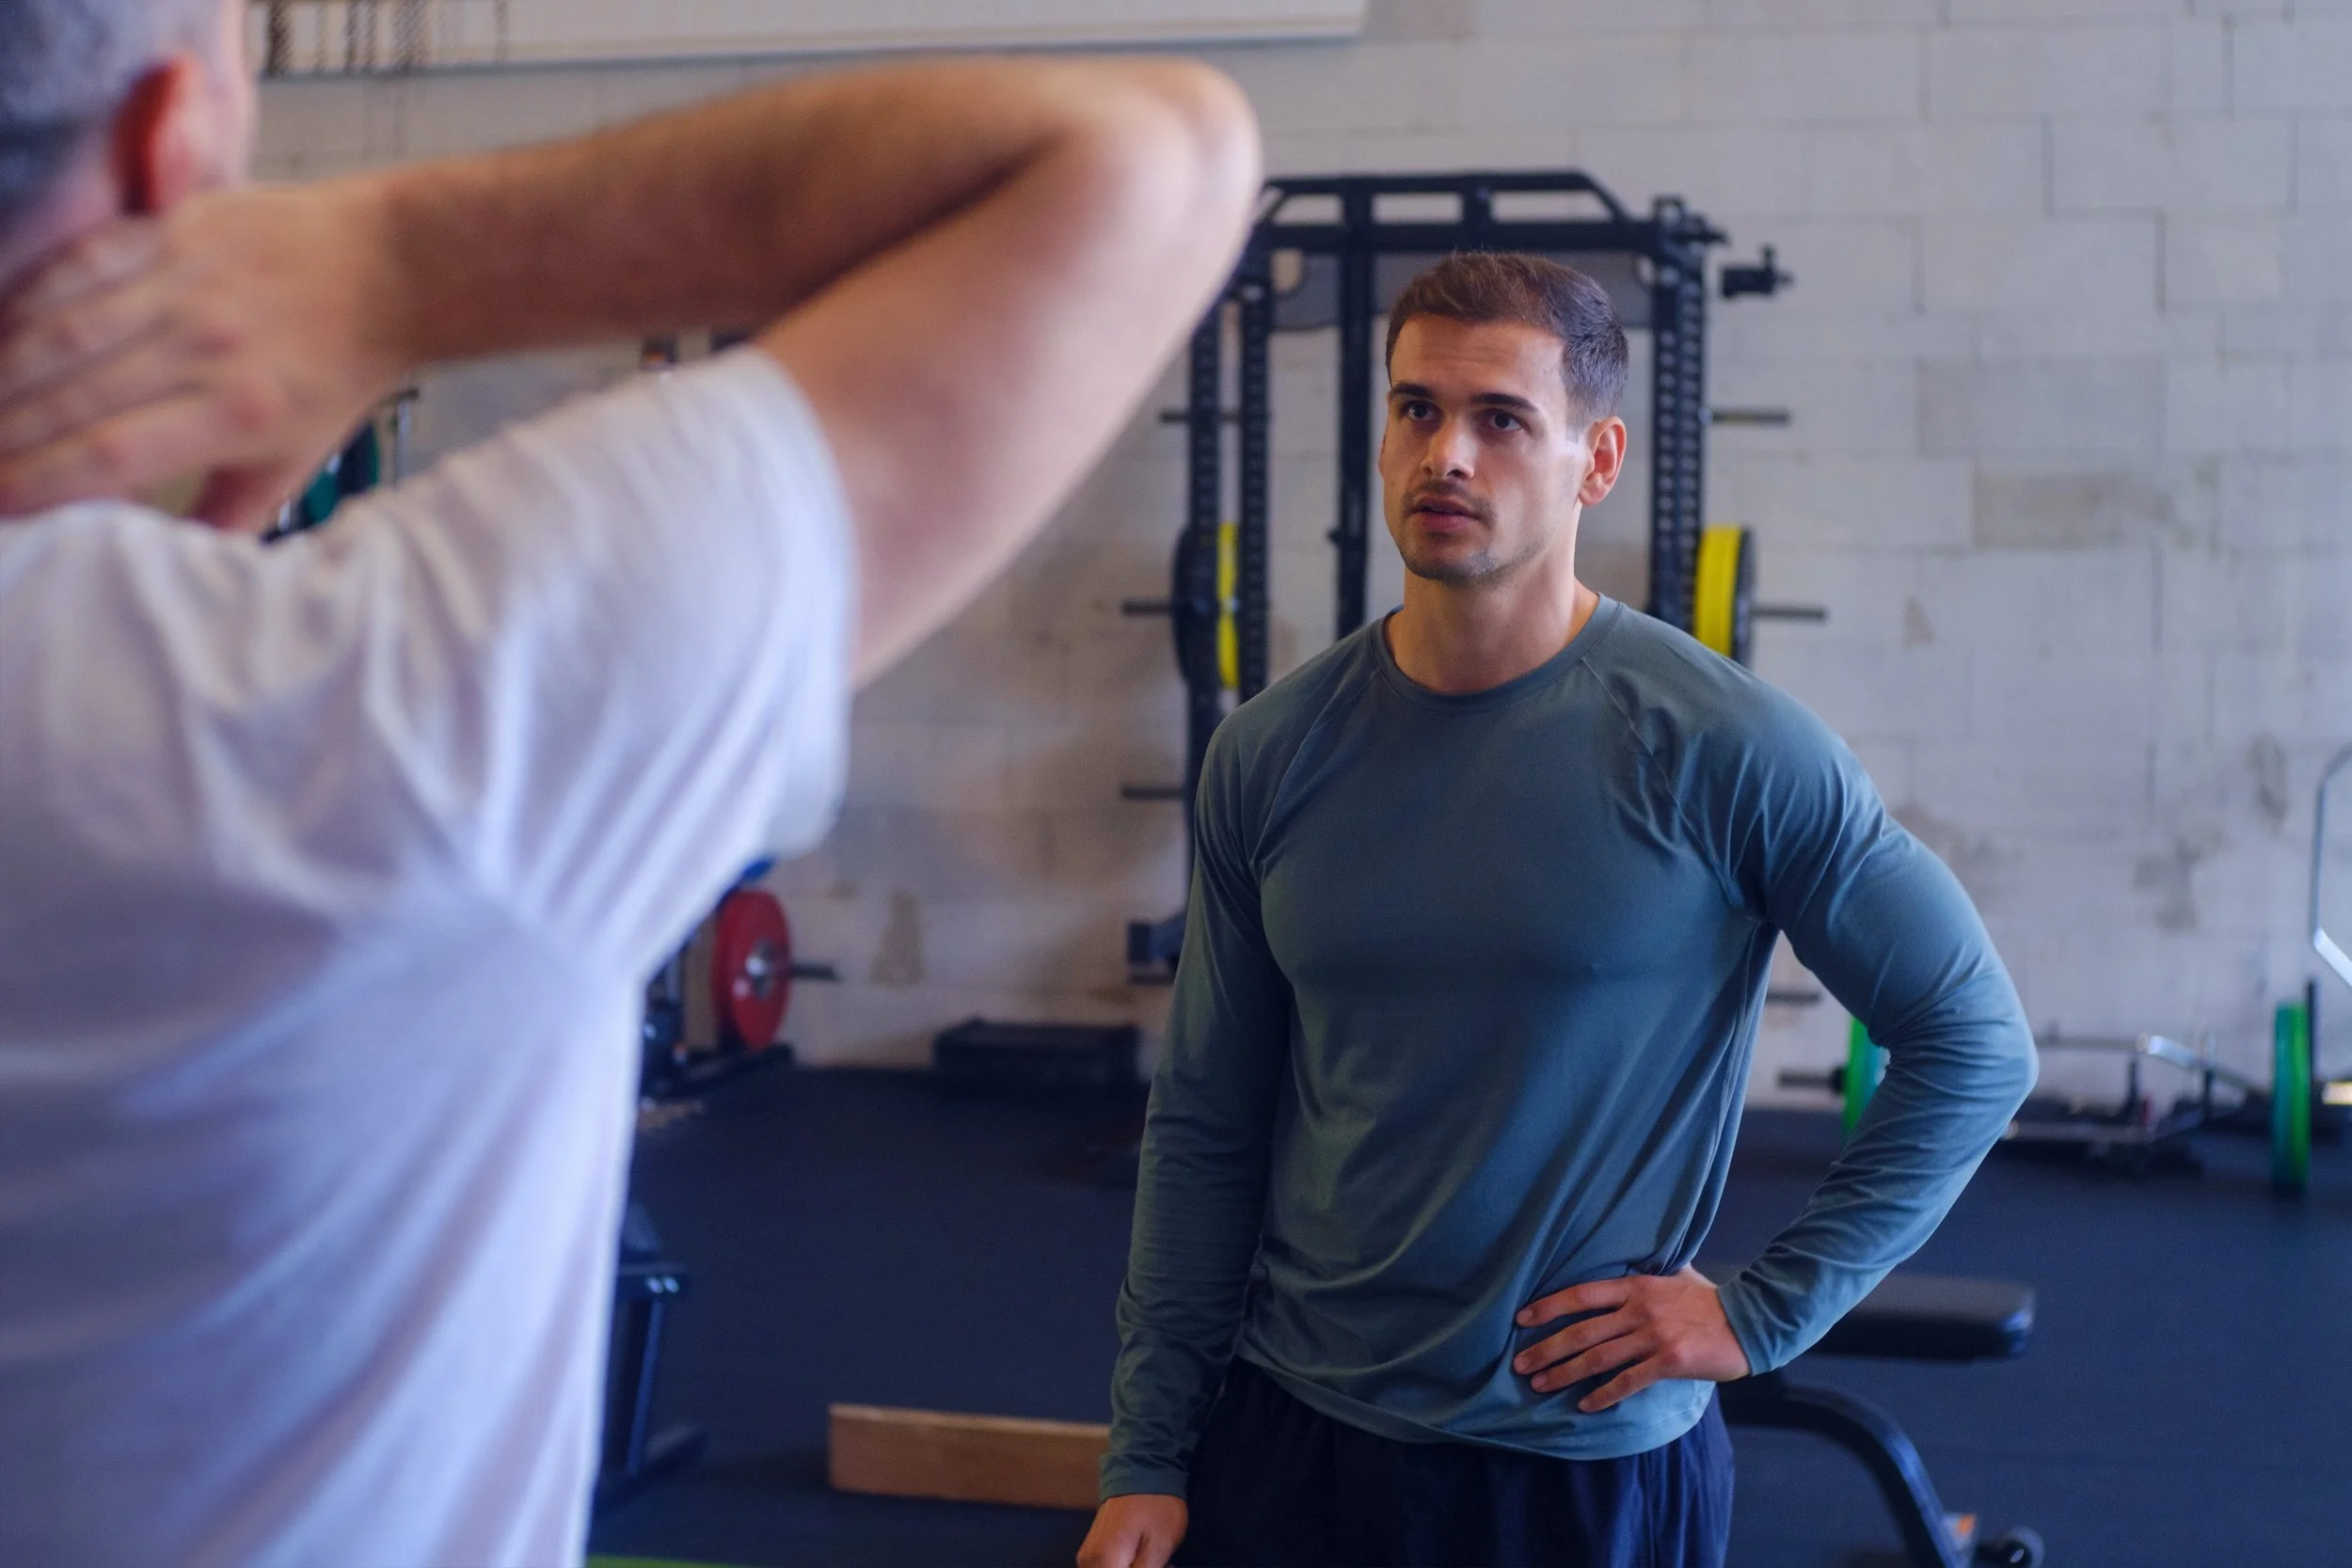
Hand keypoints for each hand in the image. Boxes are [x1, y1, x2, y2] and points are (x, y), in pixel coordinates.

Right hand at [0, 180, 407, 530]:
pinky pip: (72, 266)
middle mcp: (203, 346)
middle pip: (68, 397)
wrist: (390, 270)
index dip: (36, 481)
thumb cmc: (336, 373)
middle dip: (1, 435)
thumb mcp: (295, 460)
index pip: (110, 453)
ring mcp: (181, 283)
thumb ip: (227, 514)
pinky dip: (22, 301)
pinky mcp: (168, 231)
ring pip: (56, 331)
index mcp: (238, 412)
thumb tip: (166, 566)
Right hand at [1077, 1492, 1186, 1567]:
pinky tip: (1147, 1561)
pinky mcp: (1093, 1552)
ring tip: (1159, 1562)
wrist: (1144, 1469)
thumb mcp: (1159, 1547)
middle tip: (1164, 1564)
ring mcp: (1088, 1556)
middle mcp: (1088, 1562)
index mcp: (1104, 1562)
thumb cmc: (1156, 1506)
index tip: (1160, 1566)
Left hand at [1513, 1265, 1750, 1413]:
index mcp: (1635, 1286)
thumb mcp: (1672, 1278)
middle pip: (1582, 1331)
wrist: (1749, 1321)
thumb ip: (1644, 1278)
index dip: (1549, 1307)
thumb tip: (1621, 1269)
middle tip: (1521, 1364)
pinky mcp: (1669, 1361)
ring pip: (1599, 1357)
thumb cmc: (1708, 1301)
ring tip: (1541, 1385)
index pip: (1581, 1295)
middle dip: (1547, 1349)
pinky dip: (1604, 1394)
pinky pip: (1628, 1381)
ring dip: (1565, 1373)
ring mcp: (1653, 1336)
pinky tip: (1586, 1405)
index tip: (1522, 1319)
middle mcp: (1638, 1309)